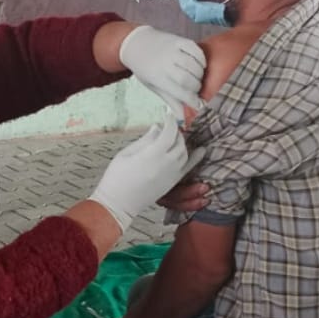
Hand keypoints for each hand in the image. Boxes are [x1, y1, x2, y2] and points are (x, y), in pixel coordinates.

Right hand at [89, 115, 204, 231]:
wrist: (119, 203)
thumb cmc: (117, 177)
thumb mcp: (126, 153)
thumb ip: (145, 140)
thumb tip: (157, 127)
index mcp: (153, 154)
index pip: (169, 132)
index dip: (169, 121)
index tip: (167, 114)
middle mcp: (166, 164)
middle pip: (178, 142)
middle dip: (175, 131)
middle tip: (167, 127)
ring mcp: (171, 174)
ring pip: (184, 153)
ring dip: (181, 142)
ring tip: (173, 138)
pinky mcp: (172, 183)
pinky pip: (188, 168)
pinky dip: (195, 158)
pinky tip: (201, 151)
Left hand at [119, 25, 206, 112]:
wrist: (136, 44)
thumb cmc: (146, 68)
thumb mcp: (154, 85)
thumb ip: (170, 99)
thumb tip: (183, 117)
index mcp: (156, 77)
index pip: (179, 92)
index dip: (191, 100)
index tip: (197, 104)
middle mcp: (164, 63)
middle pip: (187, 79)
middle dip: (196, 87)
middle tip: (197, 89)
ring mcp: (171, 50)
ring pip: (193, 64)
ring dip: (200, 73)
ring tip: (199, 77)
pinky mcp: (178, 40)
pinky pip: (195, 49)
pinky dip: (201, 59)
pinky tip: (201, 65)